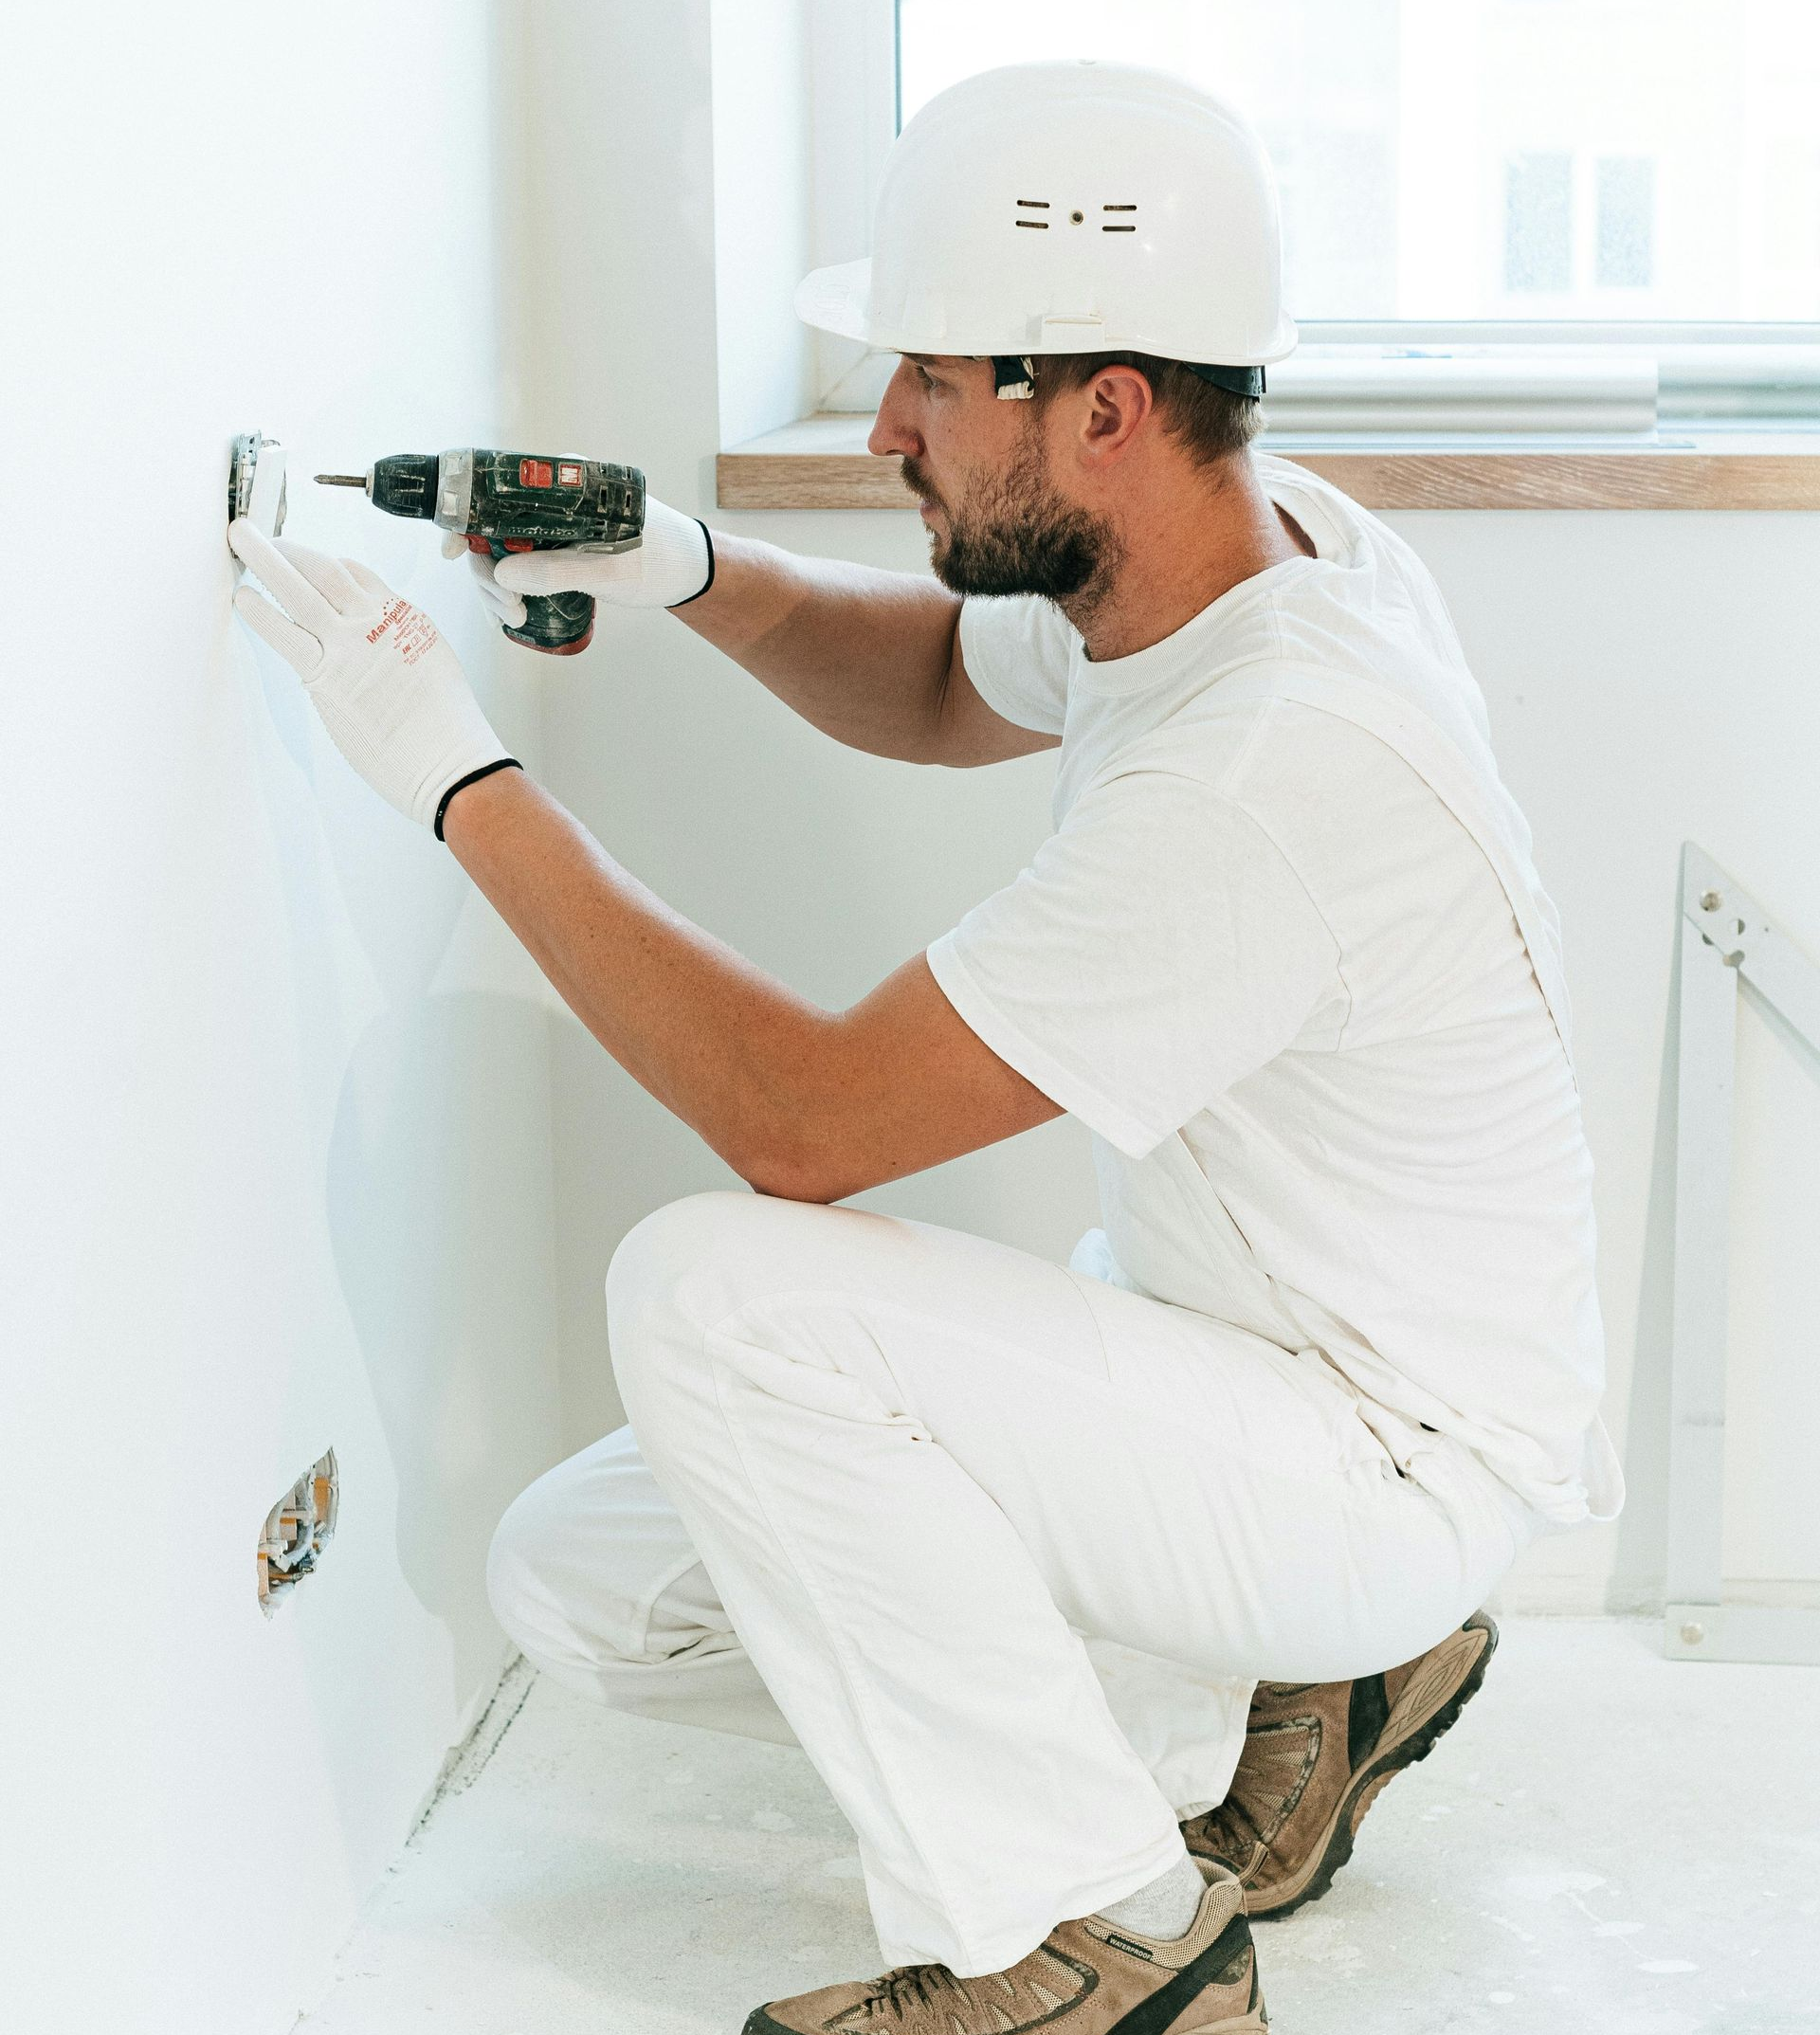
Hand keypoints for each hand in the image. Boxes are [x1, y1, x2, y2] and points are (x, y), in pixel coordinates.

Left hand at [229, 520, 513, 831]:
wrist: (450, 760)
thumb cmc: (447, 730)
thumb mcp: (435, 667)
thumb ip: (401, 647)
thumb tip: (378, 650)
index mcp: (404, 617)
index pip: (357, 574)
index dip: (324, 560)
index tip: (304, 556)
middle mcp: (376, 620)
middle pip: (323, 569)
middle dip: (287, 547)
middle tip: (259, 533)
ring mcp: (349, 644)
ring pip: (300, 587)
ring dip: (266, 558)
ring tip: (241, 539)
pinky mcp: (326, 674)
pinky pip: (285, 633)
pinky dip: (260, 611)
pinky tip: (243, 597)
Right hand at [440, 494, 712, 629]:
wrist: (692, 571)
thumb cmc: (662, 561)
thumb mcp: (610, 572)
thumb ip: (558, 572)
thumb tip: (502, 576)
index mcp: (567, 483)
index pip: (498, 487)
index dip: (465, 516)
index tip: (454, 550)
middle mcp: (555, 498)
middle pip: (493, 526)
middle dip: (487, 570)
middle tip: (507, 610)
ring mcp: (555, 523)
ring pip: (503, 549)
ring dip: (497, 586)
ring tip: (514, 618)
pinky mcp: (559, 546)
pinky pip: (521, 562)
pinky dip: (511, 588)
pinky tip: (512, 614)